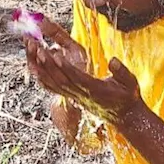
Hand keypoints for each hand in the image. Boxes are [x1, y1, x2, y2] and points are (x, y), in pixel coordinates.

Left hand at [22, 17, 142, 123]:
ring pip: (53, 83)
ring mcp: (75, 97)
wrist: (123, 116)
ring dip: (41, 68)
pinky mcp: (71, 97)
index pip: (77, 78)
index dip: (66, 68)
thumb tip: (113, 60)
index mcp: (95, 90)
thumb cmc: (127, 97)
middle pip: (60, 79)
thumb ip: (122, 72)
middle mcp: (81, 94)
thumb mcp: (131, 84)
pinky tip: (34, 66)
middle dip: (47, 64)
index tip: (56, 54)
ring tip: (32, 51)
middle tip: (37, 47)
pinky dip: (41, 77)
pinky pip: (53, 88)